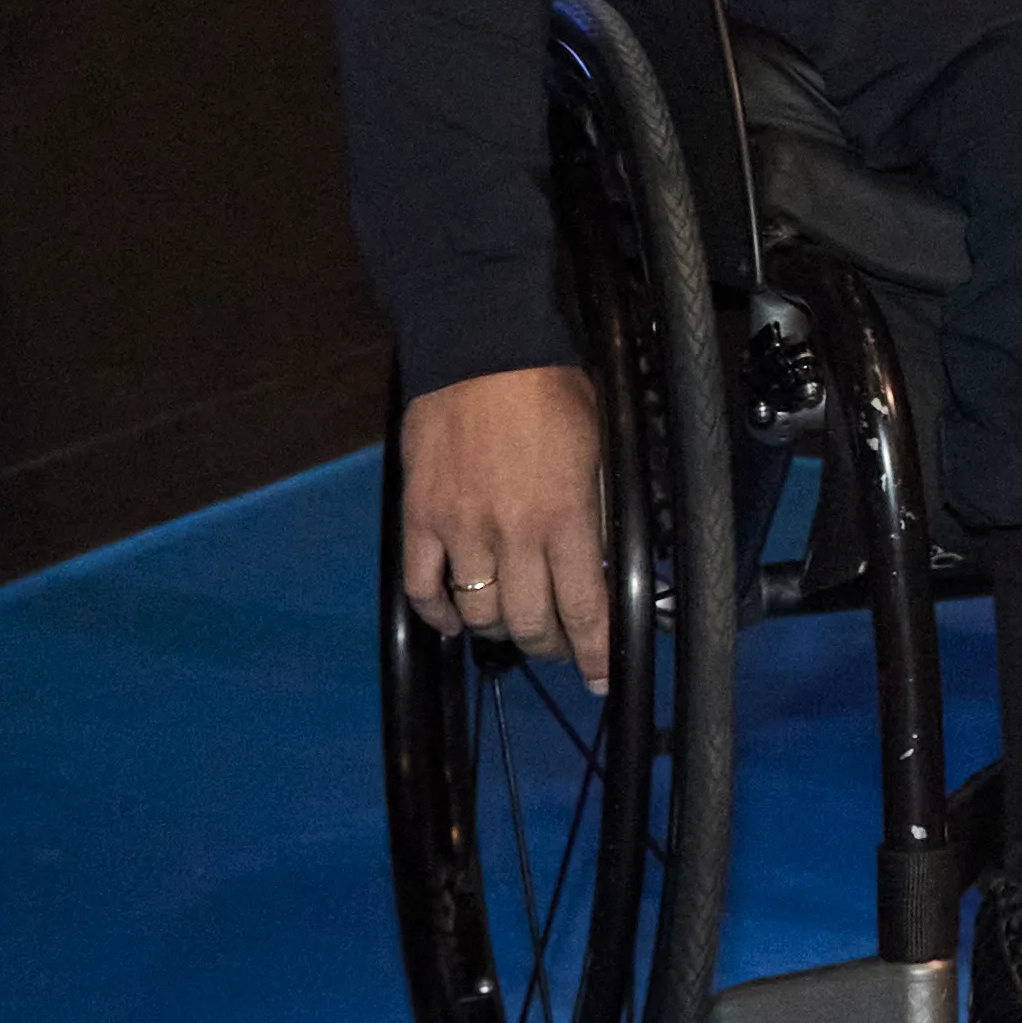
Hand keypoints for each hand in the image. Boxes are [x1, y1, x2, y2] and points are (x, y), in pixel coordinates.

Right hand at [396, 361, 610, 691]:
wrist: (482, 348)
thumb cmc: (550, 390)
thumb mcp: (599, 448)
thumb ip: (596, 510)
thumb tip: (601, 561)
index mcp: (567, 517)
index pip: (586, 609)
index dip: (596, 653)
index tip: (602, 675)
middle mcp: (513, 534)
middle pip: (531, 623)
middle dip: (552, 645)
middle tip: (561, 645)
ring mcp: (460, 530)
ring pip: (480, 614)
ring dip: (499, 629)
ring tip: (513, 623)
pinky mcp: (419, 518)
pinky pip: (423, 589)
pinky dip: (438, 615)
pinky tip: (453, 620)